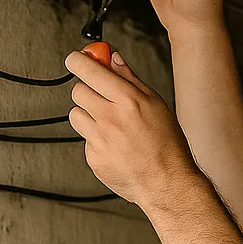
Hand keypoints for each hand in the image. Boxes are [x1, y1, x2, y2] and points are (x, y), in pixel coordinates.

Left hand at [67, 48, 198, 209]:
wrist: (167, 184)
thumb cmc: (167, 145)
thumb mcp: (156, 105)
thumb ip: (130, 79)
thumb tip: (113, 59)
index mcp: (128, 101)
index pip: (90, 71)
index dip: (78, 61)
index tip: (75, 60)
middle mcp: (111, 119)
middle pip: (78, 91)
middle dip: (87, 91)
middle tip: (101, 98)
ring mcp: (100, 140)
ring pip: (76, 115)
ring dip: (88, 116)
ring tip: (110, 126)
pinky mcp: (94, 158)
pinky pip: (85, 140)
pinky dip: (96, 141)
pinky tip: (115, 146)